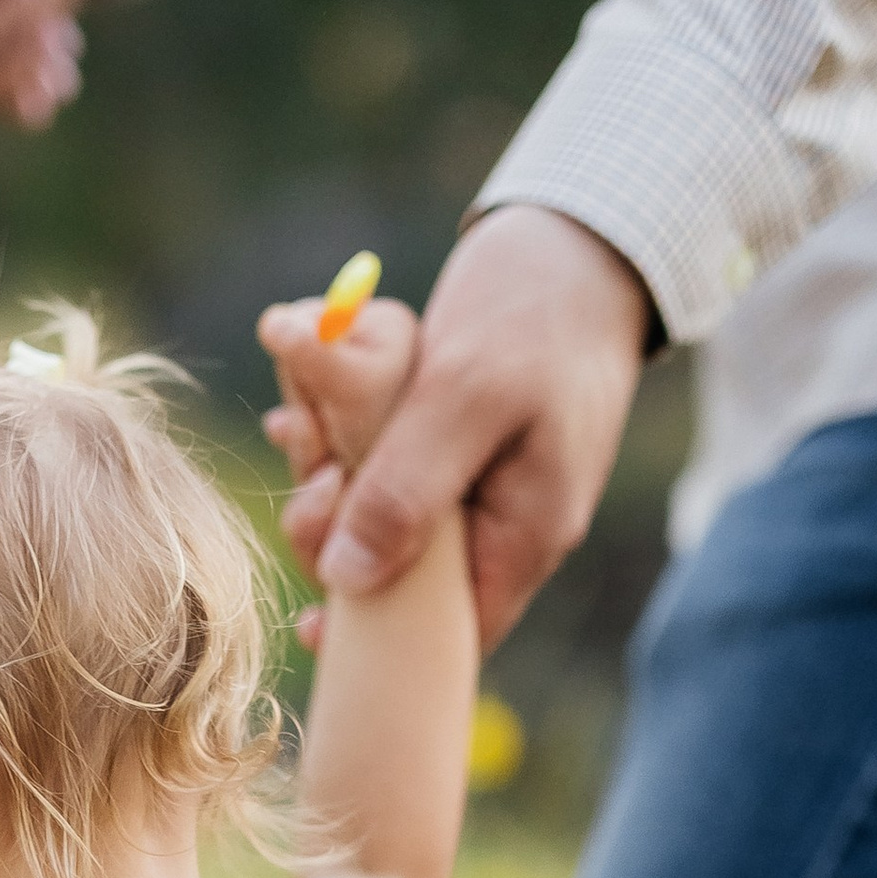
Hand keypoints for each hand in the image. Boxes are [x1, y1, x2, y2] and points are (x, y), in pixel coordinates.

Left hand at [266, 210, 652, 645]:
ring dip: (325, 472)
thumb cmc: (537, 313)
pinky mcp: (446, 440)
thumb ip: (409, 489)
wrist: (580, 239)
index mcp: (522, 536)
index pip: (444, 632)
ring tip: (296, 418)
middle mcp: (496, 523)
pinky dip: (337, 438)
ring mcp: (472, 482)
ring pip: (377, 513)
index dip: (372, 638)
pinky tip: (304, 403)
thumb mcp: (468, 396)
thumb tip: (348, 581)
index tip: (311, 619)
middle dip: (334, 530)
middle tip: (305, 461)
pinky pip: (378, 461)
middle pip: (396, 574)